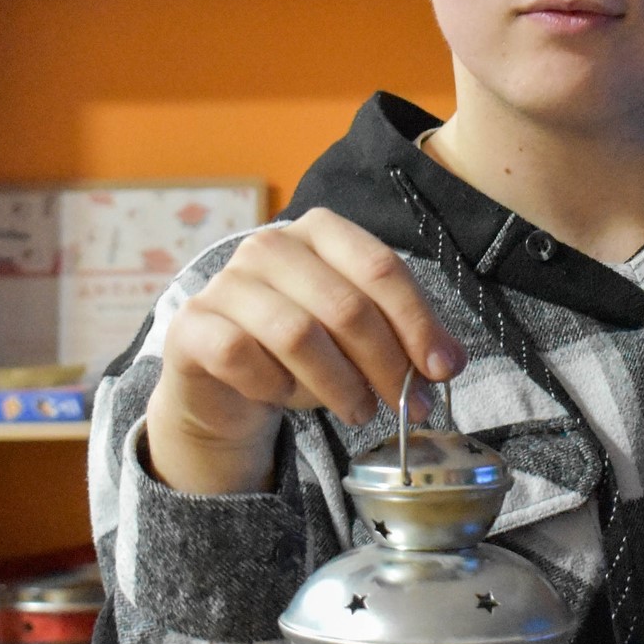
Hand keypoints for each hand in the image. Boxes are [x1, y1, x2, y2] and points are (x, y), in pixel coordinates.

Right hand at [143, 208, 466, 495]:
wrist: (226, 382)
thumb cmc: (304, 352)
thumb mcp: (361, 340)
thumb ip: (405, 340)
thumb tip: (450, 362)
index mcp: (320, 232)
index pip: (380, 267)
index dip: (417, 321)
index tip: (443, 370)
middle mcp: (270, 246)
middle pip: (346, 305)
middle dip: (387, 364)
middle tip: (409, 406)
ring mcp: (226, 282)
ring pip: (298, 334)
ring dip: (339, 384)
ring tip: (360, 411)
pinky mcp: (193, 325)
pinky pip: (244, 358)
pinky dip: (275, 387)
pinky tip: (286, 398)